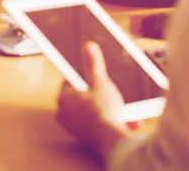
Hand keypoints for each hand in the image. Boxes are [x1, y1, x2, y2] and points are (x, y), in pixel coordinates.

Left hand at [56, 41, 128, 157]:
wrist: (114, 143)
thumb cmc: (104, 112)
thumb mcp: (101, 82)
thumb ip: (93, 64)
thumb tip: (88, 46)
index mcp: (63, 98)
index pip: (70, 80)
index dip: (84, 76)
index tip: (94, 75)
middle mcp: (65, 114)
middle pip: (82, 95)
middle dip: (98, 93)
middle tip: (109, 91)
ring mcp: (74, 127)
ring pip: (91, 110)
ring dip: (107, 107)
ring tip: (120, 106)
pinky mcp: (86, 138)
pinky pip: (97, 123)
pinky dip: (109, 120)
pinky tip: (125, 120)